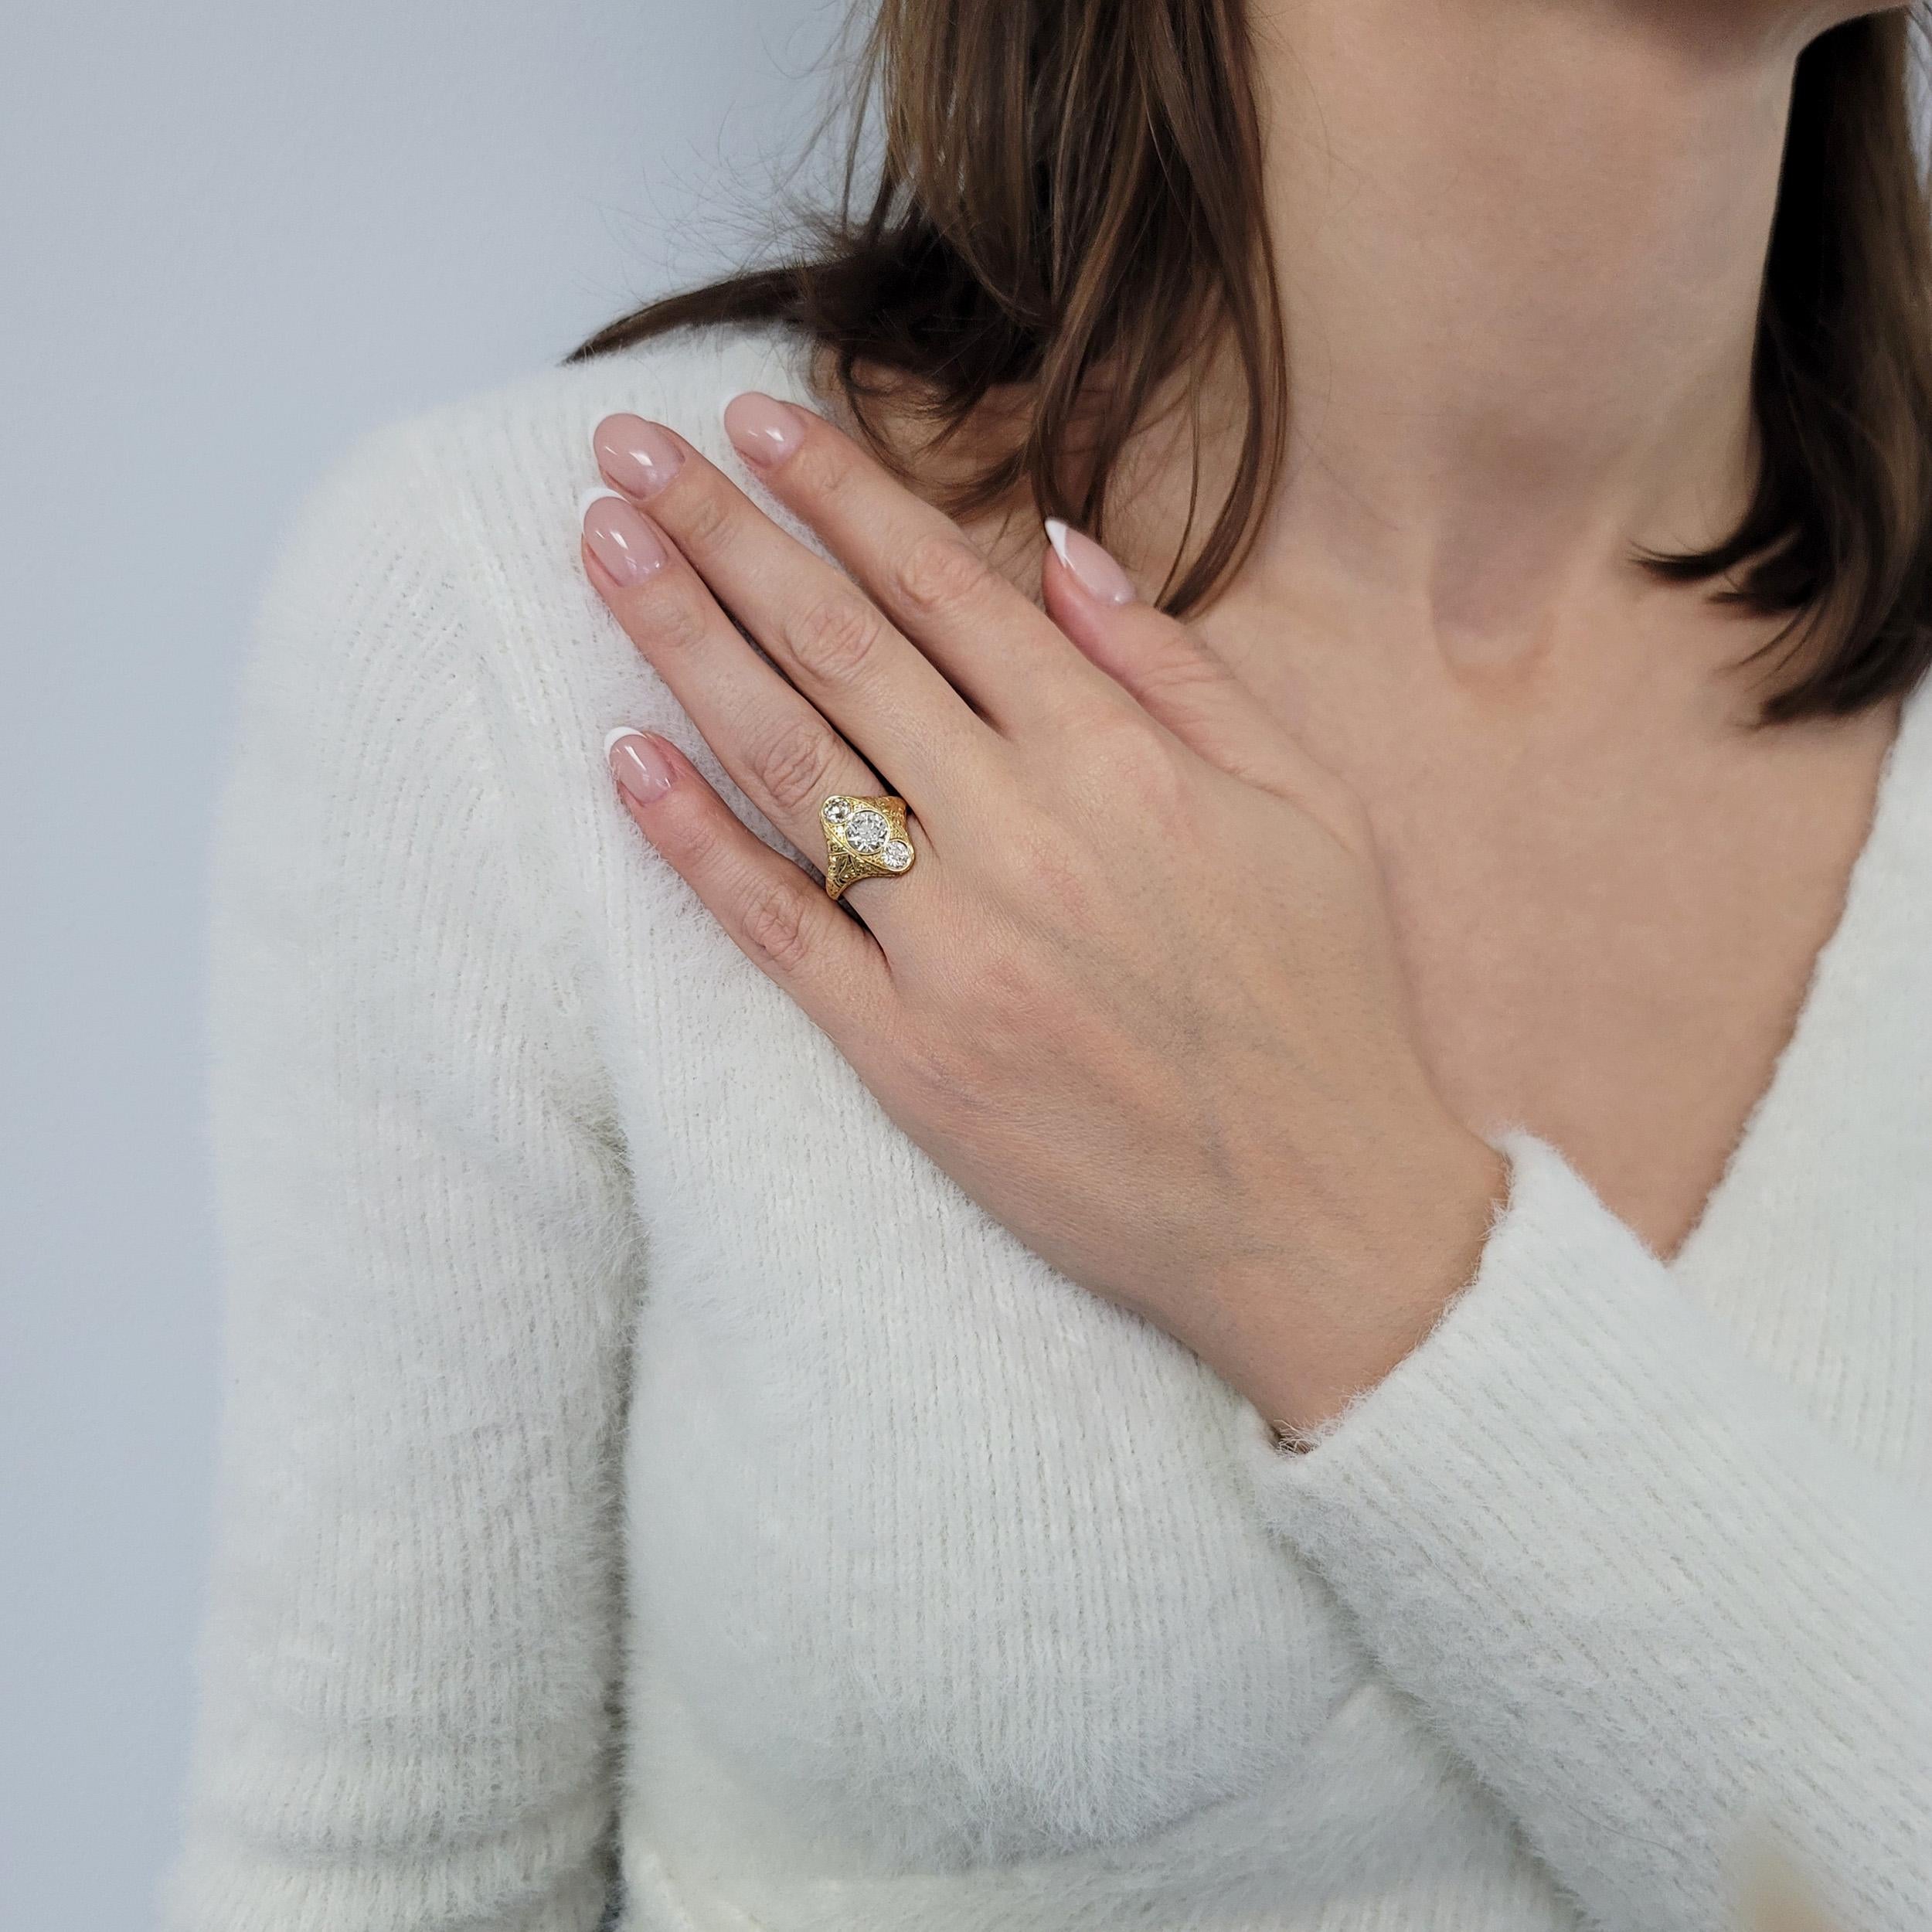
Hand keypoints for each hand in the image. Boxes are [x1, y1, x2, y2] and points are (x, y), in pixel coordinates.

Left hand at [580, 394, 1505, 1435]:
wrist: (1322, 1212)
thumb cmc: (1326, 998)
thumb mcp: (1303, 804)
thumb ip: (1177, 670)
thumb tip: (1062, 549)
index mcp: (1121, 759)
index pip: (945, 589)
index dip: (839, 493)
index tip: (754, 421)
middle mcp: (1024, 833)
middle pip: (840, 649)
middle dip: (724, 534)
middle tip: (626, 451)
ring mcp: (953, 948)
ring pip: (790, 763)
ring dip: (685, 643)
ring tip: (603, 552)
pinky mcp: (907, 1057)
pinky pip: (779, 930)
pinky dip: (694, 841)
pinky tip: (624, 758)